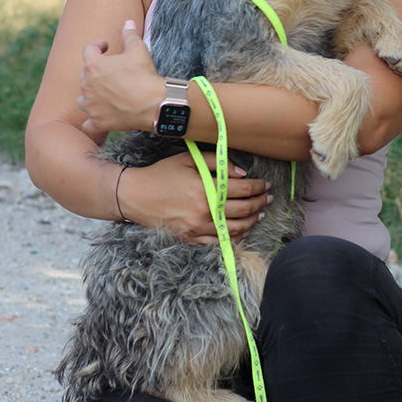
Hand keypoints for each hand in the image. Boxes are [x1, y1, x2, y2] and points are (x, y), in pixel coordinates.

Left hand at [78, 20, 160, 135]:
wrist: (154, 104)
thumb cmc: (144, 76)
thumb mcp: (138, 50)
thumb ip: (130, 35)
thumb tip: (128, 22)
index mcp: (94, 66)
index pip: (89, 50)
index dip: (98, 46)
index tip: (106, 46)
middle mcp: (87, 86)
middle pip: (85, 76)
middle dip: (95, 73)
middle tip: (108, 72)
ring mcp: (91, 106)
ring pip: (82, 100)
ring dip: (89, 97)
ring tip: (99, 95)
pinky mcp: (98, 122)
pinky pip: (88, 124)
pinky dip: (91, 121)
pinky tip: (97, 119)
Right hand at [123, 152, 272, 245]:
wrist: (134, 196)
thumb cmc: (161, 174)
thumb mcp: (187, 160)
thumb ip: (216, 163)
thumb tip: (242, 173)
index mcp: (205, 188)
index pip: (243, 189)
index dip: (258, 186)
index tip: (265, 184)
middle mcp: (205, 210)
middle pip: (244, 209)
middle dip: (260, 203)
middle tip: (268, 198)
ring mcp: (198, 227)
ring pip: (236, 228)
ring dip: (252, 221)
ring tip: (259, 214)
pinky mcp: (191, 238)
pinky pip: (219, 241)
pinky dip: (234, 236)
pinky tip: (242, 230)